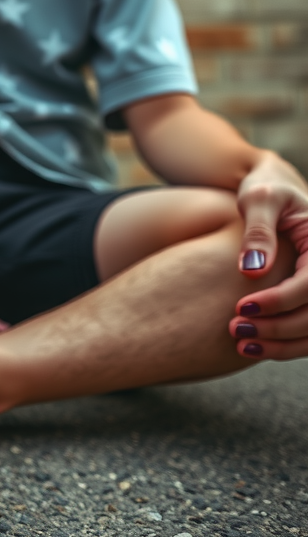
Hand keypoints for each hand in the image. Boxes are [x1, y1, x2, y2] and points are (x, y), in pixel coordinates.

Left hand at [230, 152, 307, 359]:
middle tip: (236, 329)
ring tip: (240, 344)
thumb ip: (258, 232)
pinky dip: (284, 343)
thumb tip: (252, 270)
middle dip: (278, 327)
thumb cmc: (264, 190)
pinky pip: (307, 329)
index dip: (279, 300)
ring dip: (282, 344)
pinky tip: (252, 346)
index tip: (242, 307)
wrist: (272, 192)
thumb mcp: (259, 200)